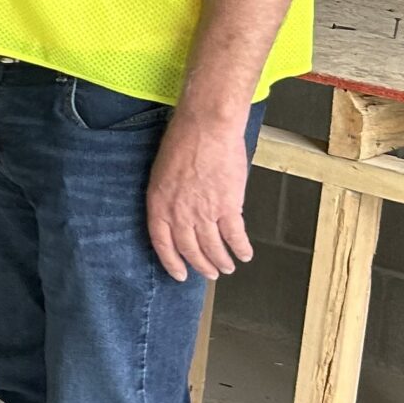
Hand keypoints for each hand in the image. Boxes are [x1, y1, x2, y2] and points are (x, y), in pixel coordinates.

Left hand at [145, 109, 254, 281]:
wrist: (206, 128)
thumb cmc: (183, 141)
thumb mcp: (163, 172)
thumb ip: (170, 196)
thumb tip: (181, 212)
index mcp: (158, 203)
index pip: (162, 243)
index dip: (171, 262)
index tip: (179, 274)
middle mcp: (179, 213)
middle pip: (189, 249)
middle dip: (200, 265)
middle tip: (208, 274)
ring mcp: (204, 212)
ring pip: (213, 247)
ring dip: (221, 261)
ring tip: (227, 268)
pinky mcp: (228, 207)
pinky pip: (235, 236)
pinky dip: (240, 248)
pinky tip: (244, 254)